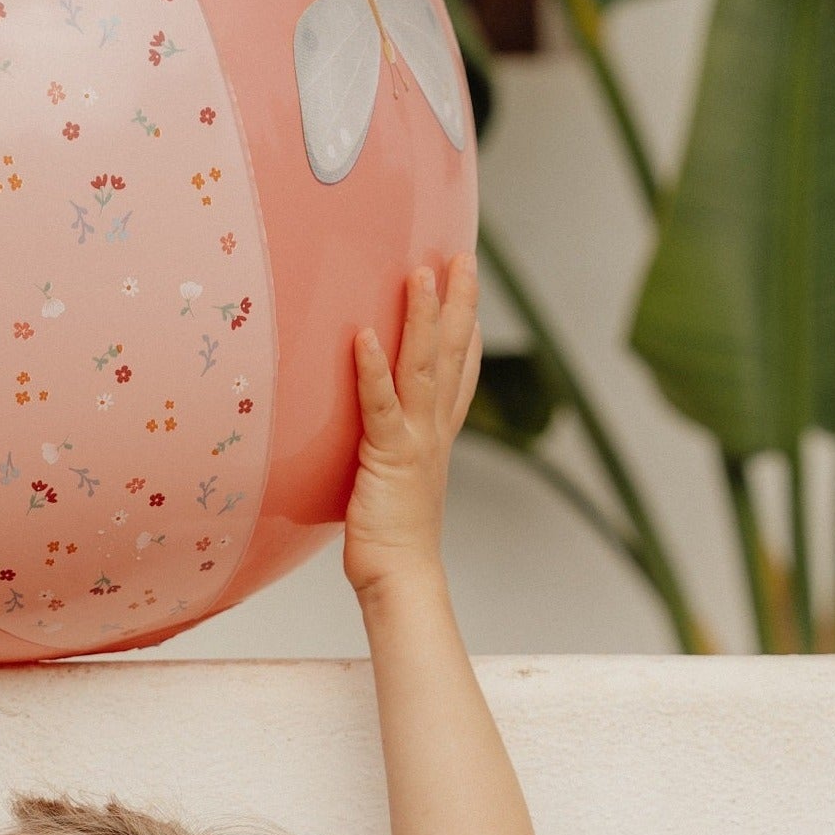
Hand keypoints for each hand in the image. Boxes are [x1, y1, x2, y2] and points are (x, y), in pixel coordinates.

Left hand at [342, 254, 481, 600]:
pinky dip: (373, 370)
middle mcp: (433, 430)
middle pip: (453, 355)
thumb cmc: (392, 541)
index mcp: (437, 436)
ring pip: (424, 367)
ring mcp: (415, 439)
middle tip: (463, 257)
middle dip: (458, 303)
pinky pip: (380, 405)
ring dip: (424, 318)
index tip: (468, 292)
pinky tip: (366, 336)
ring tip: (421, 273)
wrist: (401, 577)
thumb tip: (376, 444)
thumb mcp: (394, 485)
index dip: (467, 330)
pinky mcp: (388, 455)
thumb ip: (390, 456)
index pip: (460, 373)